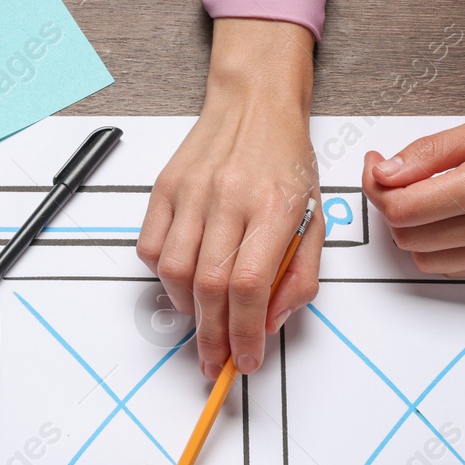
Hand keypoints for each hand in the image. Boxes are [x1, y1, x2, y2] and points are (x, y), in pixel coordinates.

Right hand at [138, 18, 322, 380]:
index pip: (250, 285)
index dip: (244, 333)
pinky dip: (163, 277)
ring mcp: (191, 191)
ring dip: (188, 310)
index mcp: (273, 205)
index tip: (246, 359)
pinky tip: (184, 279)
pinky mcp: (164, 188)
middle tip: (217, 362)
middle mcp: (228, 197)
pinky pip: (150, 249)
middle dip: (212, 337)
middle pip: (209, 287)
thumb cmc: (285, 160)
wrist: (254, 103)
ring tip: (204, 317)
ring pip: (174, 273)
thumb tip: (268, 323)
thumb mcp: (314, 218)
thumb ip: (298, 275)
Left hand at [364, 101, 464, 275]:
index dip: (377, 188)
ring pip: (424, 258)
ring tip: (431, 201)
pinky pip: (453, 269)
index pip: (402, 208)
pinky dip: (440, 248)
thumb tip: (386, 172)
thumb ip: (429, 153)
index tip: (378, 168)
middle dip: (394, 208)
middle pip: (407, 236)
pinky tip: (452, 220)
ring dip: (415, 232)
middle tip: (402, 180)